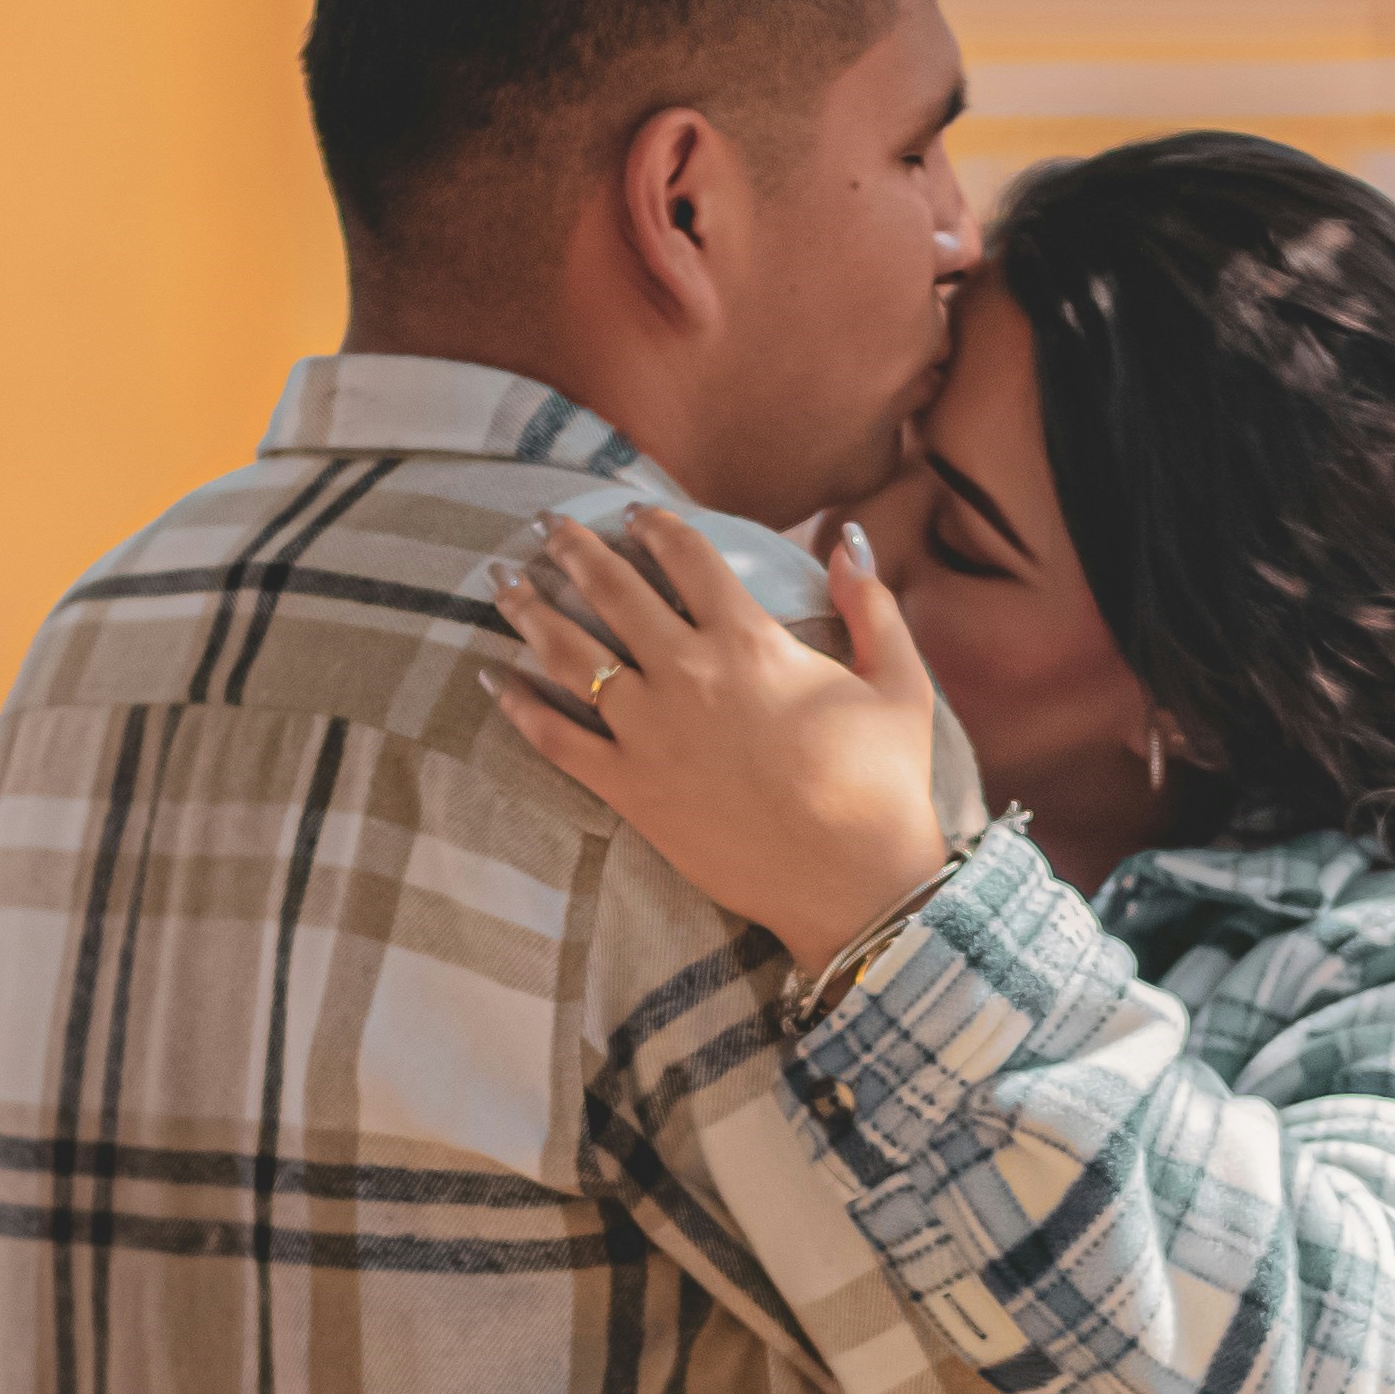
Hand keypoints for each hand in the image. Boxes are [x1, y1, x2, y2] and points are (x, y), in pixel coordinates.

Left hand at [488, 509, 955, 973]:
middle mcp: (689, 674)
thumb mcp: (899, 684)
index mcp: (751, 641)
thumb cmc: (883, 784)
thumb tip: (848, 542)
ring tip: (502, 582)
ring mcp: (651, 733)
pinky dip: (520, 707)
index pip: (687, 558)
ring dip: (530, 611)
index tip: (630, 511)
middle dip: (573, 549)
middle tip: (547, 525)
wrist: (852, 882)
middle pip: (614, 591)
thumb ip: (872, 606)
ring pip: (571, 655)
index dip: (654, 526)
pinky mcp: (630, 790)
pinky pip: (558, 740)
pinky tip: (494, 679)